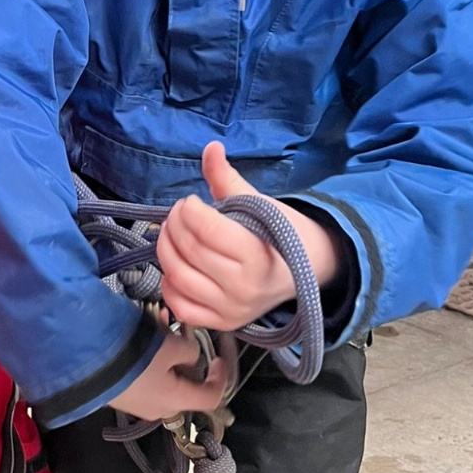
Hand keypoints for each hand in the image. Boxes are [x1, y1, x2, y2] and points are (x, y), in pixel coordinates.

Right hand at [108, 324, 228, 421]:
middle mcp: (159, 409)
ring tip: (160, 325)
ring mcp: (138, 404)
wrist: (85, 359)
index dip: (220, 377)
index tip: (218, 356)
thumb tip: (191, 356)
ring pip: (165, 379)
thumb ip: (189, 351)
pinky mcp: (121, 394)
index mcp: (176, 401)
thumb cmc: (134, 355)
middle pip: (187, 387)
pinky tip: (142, 335)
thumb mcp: (170, 346)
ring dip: (168, 355)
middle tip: (183, 334)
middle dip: (189, 359)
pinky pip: (145, 378)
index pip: (211, 398)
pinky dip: (151, 359)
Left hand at [155, 143, 342, 330]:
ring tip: (170, 234)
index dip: (189, 210)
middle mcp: (243, 288)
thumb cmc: (282, 233)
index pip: (207, 230)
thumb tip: (211, 148)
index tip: (190, 202)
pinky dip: (169, 285)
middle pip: (189, 251)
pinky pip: (181, 308)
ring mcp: (231, 310)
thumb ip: (228, 179)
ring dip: (165, 250)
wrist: (308, 269)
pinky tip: (174, 266)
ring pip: (178, 278)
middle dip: (174, 225)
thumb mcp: (259, 204)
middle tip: (177, 214)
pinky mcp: (222, 324)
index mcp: (257, 256)